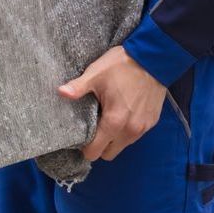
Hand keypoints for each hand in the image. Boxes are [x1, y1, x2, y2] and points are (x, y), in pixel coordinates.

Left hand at [58, 45, 166, 162]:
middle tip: (91, 128)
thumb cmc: (121, 66)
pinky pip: (134, 135)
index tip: (79, 137)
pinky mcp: (152, 122)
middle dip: (99, 146)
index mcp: (115, 122)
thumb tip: (60, 93)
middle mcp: (130, 130)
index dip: (85, 148)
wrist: (153, 59)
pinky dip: (125, 130)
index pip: (96, 151)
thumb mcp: (95, 74)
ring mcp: (143, 128)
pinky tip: (120, 114)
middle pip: (109, 153)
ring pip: (123, 145)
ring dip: (113, 138)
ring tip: (105, 119)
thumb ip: (77, 88)